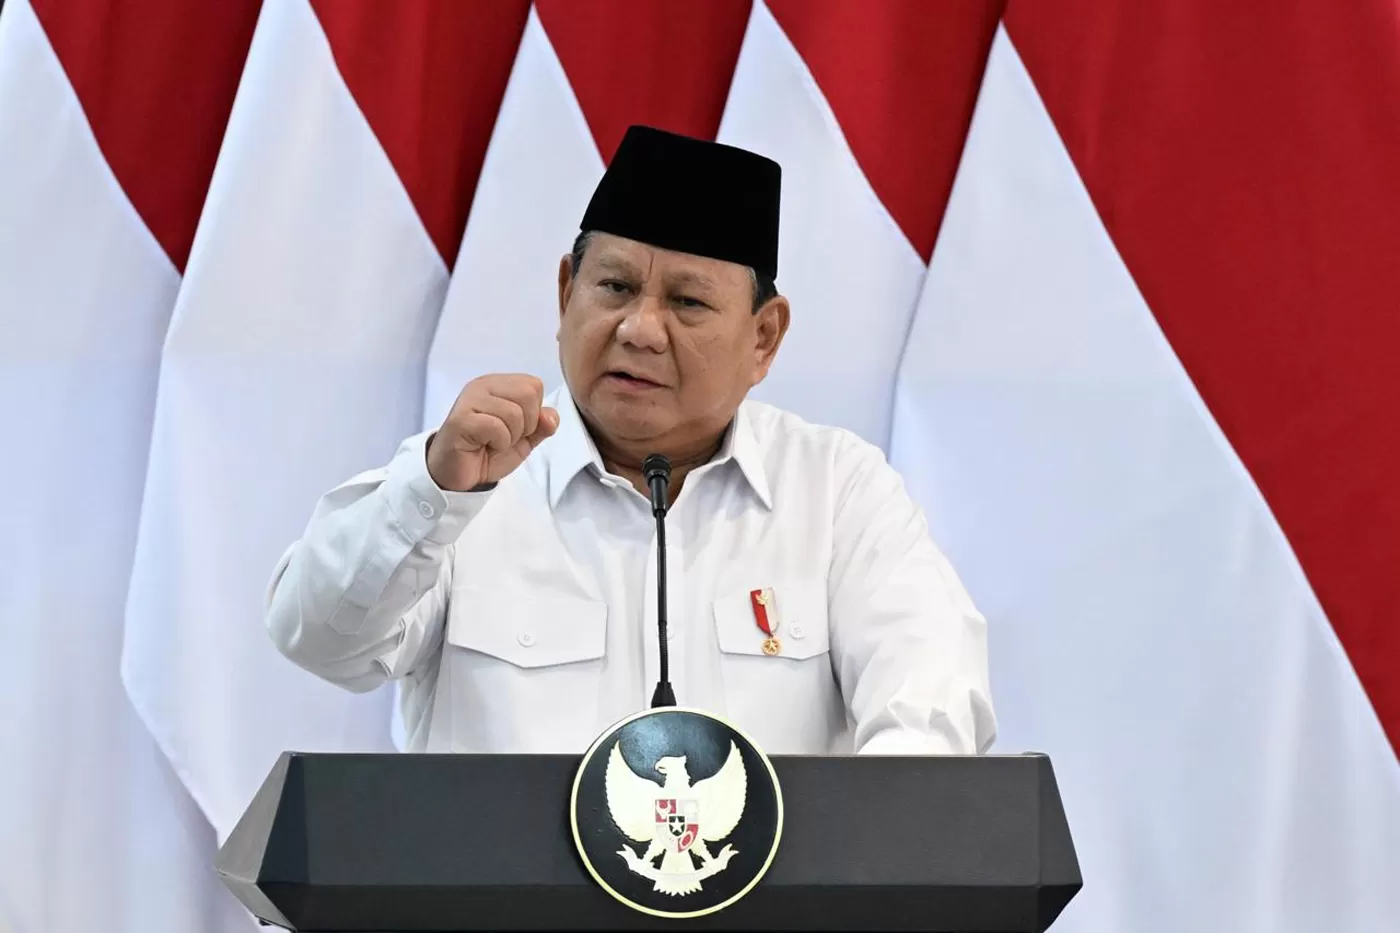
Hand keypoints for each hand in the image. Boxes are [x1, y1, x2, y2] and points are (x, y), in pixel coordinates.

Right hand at [425, 374, 558, 490]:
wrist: (458, 476)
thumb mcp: (524, 440)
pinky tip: (483, 446)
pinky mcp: (461, 419)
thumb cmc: (487, 453)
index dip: (534, 413)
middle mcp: (482, 386)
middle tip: (505, 437)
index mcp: (498, 384)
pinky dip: (498, 443)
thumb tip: (551, 416)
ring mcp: (470, 400)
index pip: (534, 385)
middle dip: (525, 424)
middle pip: (528, 394)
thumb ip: (541, 426)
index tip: (515, 429)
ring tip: (492, 442)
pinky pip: (496, 427)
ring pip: (514, 413)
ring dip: (510, 437)